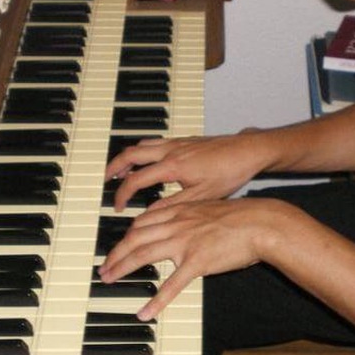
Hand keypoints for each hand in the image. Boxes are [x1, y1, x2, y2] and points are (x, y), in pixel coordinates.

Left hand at [98, 197, 302, 319]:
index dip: (125, 235)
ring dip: (122, 269)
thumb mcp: (208, 207)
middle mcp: (176, 224)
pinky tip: (145, 312)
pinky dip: (156, 301)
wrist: (260, 222)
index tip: (118, 246)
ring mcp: (185, 243)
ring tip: (110, 281)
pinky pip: (171, 285)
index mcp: (179, 211)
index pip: (142, 222)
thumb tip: (179, 223)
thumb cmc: (240, 216)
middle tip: (105, 267)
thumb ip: (189, 215)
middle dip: (115, 253)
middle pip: (134, 238)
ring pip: (143, 256)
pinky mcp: (197, 262)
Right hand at [104, 132, 268, 210]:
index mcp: (172, 166)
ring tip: (121, 170)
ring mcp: (177, 142)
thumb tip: (150, 215)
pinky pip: (155, 142)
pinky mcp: (185, 140)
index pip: (135, 180)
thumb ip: (172, 205)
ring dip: (127, 157)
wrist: (248, 151)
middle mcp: (171, 150)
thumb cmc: (230, 173)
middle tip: (105, 181)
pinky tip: (148, 161)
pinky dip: (143, 151)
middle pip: (130, 154)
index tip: (117, 206)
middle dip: (113, 167)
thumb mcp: (201, 197)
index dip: (122, 195)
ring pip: (141, 144)